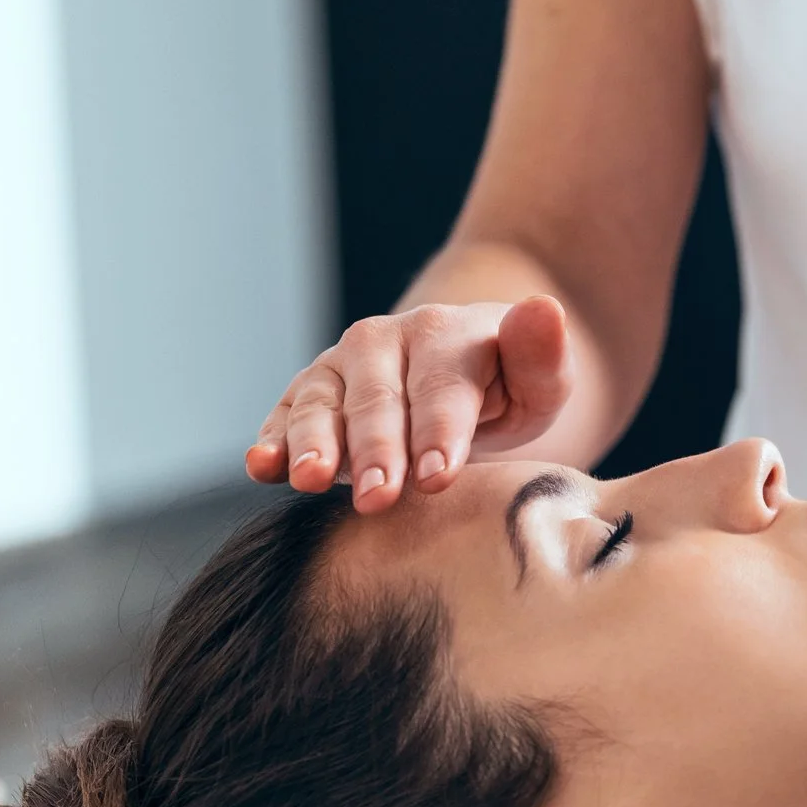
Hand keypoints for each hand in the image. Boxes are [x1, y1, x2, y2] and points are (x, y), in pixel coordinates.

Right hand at [244, 295, 572, 512]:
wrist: (466, 372)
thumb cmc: (512, 387)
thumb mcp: (543, 378)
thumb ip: (541, 353)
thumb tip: (545, 308)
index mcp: (447, 335)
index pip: (443, 387)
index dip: (439, 432)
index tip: (437, 479)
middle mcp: (385, 342)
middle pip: (379, 400)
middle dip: (376, 450)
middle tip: (377, 498)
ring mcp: (342, 367)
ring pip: (322, 404)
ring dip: (312, 443)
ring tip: (309, 480)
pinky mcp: (311, 395)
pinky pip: (286, 415)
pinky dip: (272, 440)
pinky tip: (261, 467)